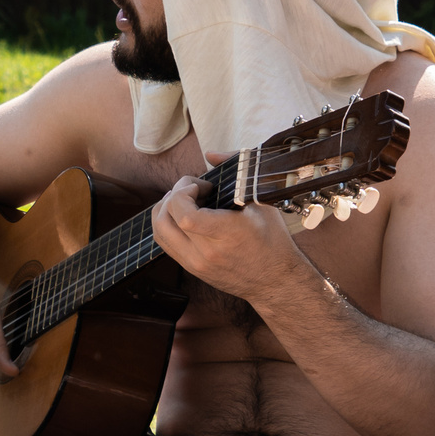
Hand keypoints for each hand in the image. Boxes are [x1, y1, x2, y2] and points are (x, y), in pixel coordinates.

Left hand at [150, 166, 302, 298]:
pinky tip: (185, 216)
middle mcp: (205, 253)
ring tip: (187, 201)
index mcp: (226, 235)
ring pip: (159, 231)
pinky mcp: (191, 269)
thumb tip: (211, 154)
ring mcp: (195, 264)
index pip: (184, 215)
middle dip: (174, 195)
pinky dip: (168, 223)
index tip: (202, 186)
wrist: (275, 281)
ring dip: (166, 208)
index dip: (184, 192)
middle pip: (165, 219)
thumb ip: (239, 170)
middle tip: (194, 190)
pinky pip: (165, 243)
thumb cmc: (273, 240)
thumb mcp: (262, 200)